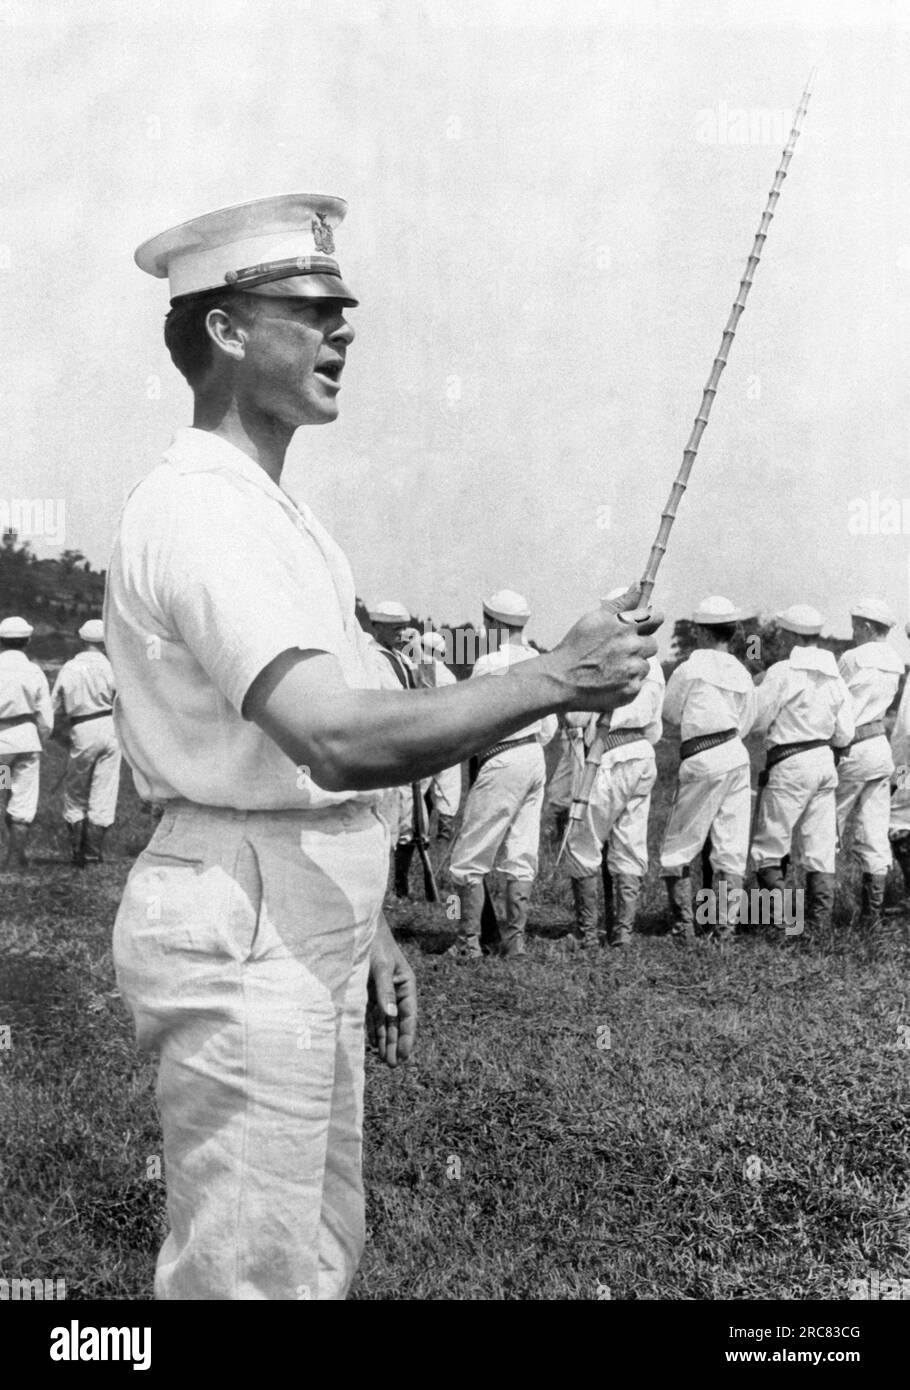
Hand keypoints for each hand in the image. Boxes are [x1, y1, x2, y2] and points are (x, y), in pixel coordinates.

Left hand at [367, 913, 416, 1067]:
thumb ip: (385, 991)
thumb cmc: (375, 943)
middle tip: (393, 1065)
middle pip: (397, 1022)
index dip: (407, 1036)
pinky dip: (372, 1028)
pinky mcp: (368, 990)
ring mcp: (381, 991)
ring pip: (384, 1020)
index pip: (408, 1015)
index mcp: (405, 983)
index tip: (404, 1056)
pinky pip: (371, 1014)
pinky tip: (372, 1042)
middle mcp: (395, 990)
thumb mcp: (381, 966)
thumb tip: (391, 1016)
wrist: (359, 927)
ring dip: (384, 1039)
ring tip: (384, 1059)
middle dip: (395, 1043)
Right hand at [545, 584, 660, 713]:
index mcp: (623, 625)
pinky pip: (638, 683)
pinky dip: (627, 683)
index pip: (655, 618)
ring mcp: (633, 669)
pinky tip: (610, 682)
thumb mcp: (594, 619)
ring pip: (645, 665)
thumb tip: (638, 586)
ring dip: (633, 666)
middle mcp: (631, 645)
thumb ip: (620, 604)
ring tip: (610, 669)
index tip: (647, 626)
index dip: (652, 621)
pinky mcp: (632, 689)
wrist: (561, 680)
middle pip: (652, 644)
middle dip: (639, 647)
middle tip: (620, 652)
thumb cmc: (575, 648)